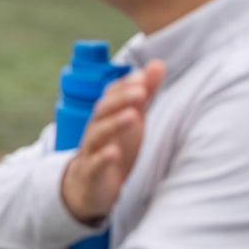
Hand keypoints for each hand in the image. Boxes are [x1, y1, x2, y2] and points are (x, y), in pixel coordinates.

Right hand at [60, 60, 165, 223]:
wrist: (90, 185)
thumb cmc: (114, 146)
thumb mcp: (132, 118)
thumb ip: (144, 93)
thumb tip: (157, 63)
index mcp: (106, 116)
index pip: (110, 95)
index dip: (125, 86)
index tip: (142, 77)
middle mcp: (96, 130)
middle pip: (103, 111)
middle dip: (121, 100)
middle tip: (141, 91)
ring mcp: (91, 151)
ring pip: (98, 134)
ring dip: (114, 124)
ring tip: (133, 117)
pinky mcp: (92, 173)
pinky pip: (95, 164)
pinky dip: (103, 158)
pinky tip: (114, 153)